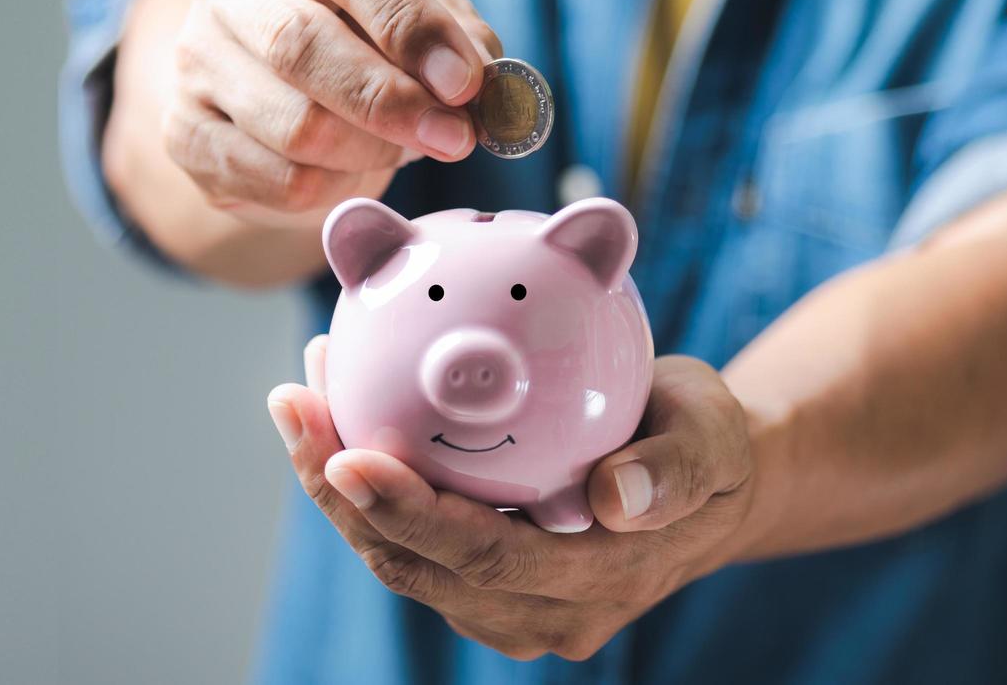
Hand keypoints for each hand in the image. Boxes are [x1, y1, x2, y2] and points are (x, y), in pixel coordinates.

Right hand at [167, 0, 501, 224]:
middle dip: (390, 102)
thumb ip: (457, 36)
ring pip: (293, 126)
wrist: (276, 79)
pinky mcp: (184, 132)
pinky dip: (334, 189)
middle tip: (453, 137)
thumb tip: (486, 87)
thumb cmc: (362, 32)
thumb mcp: (418, 11)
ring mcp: (195, 57)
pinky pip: (276, 180)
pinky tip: (352, 171)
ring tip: (400, 148)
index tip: (463, 81)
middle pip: (302, 45)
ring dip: (370, 152)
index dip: (410, 23)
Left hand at [266, 339, 756, 660]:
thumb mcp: (712, 437)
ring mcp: (503, 605)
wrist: (703, 479)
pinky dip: (361, 479)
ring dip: (334, 479)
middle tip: (294, 404)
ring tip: (300, 394)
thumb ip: (674, 468)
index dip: (408, 513)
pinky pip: (402, 535)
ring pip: (395, 555)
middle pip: (415, 565)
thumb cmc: (703, 439)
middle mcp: (539, 612)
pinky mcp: (477, 580)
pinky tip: (334, 404)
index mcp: (594, 581)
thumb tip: (613, 497)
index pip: (484, 557)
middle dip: (338, 490)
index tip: (348, 455)